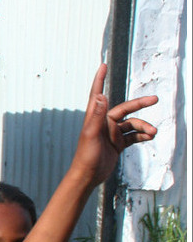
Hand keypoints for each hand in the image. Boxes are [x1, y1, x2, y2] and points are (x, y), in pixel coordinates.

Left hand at [70, 64, 157, 187]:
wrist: (88, 176)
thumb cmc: (86, 156)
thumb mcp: (91, 135)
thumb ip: (96, 115)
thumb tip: (101, 96)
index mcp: (95, 118)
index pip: (97, 94)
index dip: (99, 79)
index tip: (103, 65)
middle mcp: (104, 123)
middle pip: (125, 109)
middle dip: (139, 104)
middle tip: (154, 99)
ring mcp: (111, 134)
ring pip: (132, 124)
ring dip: (144, 126)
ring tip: (153, 132)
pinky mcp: (117, 144)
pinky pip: (133, 136)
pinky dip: (142, 135)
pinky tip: (150, 136)